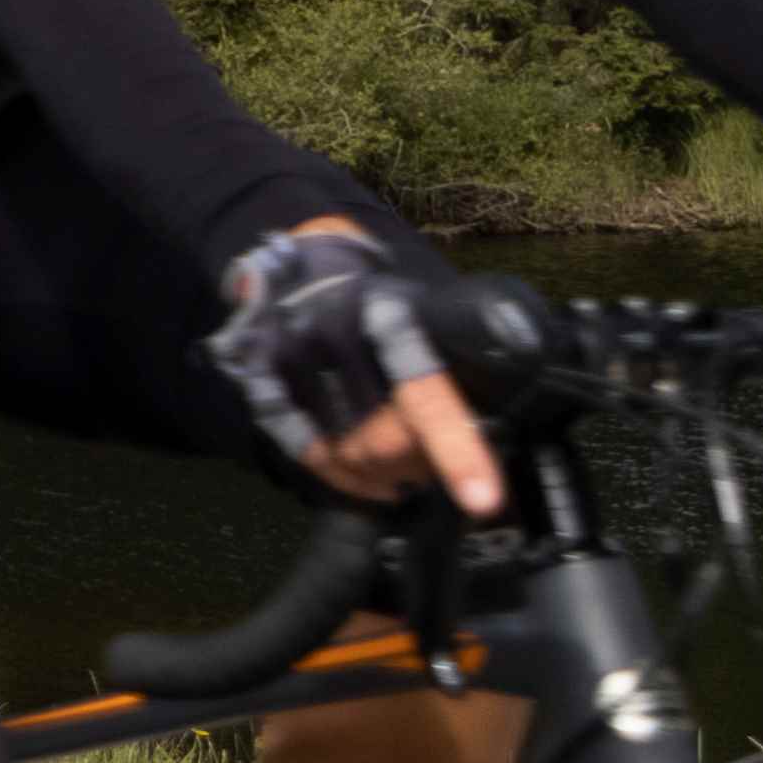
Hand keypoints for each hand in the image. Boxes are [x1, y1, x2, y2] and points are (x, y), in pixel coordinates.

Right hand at [213, 220, 514, 522]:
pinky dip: (339, 475)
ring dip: (385, 477)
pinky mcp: (259, 374)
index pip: (426, 391)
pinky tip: (370, 483)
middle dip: (420, 466)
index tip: (484, 499)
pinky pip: (302, 448)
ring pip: (346, 452)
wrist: (306, 263)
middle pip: (383, 439)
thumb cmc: (387, 299)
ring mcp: (288, 353)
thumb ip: (462, 352)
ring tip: (408, 473)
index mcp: (387, 309)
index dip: (456, 447)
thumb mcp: (431, 307)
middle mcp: (330, 328)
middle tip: (441, 468)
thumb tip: (503, 421)